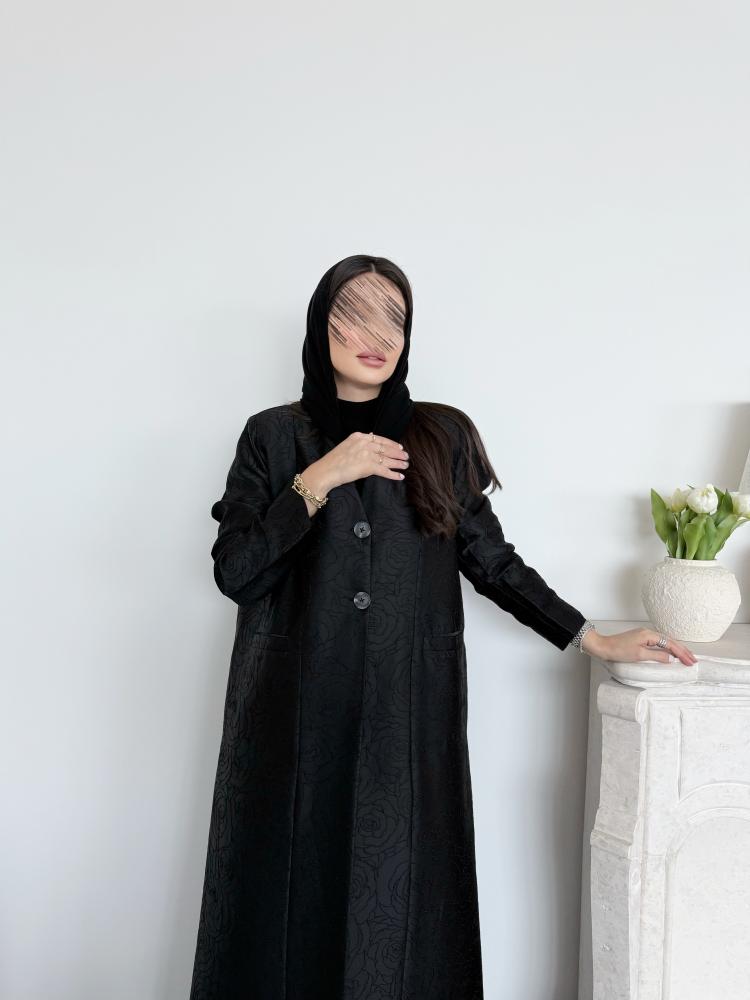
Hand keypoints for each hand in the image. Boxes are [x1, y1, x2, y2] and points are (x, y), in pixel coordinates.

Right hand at [303, 432, 409, 495]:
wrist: (327, 470)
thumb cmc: (333, 461)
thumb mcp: (346, 445)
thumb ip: (358, 443)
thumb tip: (370, 438)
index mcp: (359, 436)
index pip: (379, 439)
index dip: (391, 443)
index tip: (399, 447)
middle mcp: (365, 444)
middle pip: (386, 448)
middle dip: (398, 453)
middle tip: (406, 456)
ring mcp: (368, 455)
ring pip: (388, 459)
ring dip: (398, 463)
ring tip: (406, 465)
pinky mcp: (369, 466)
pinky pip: (385, 471)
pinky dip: (394, 474)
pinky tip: (400, 476)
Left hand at [581, 626, 697, 665]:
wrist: (603, 647)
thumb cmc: (619, 650)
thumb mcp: (639, 655)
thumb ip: (656, 656)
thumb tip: (671, 659)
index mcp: (649, 635)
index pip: (670, 644)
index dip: (682, 653)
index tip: (691, 661)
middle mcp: (648, 633)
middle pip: (670, 641)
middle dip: (682, 651)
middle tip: (694, 660)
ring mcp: (644, 636)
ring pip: (665, 642)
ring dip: (676, 650)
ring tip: (686, 657)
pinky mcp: (641, 640)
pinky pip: (659, 644)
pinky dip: (667, 649)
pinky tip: (671, 654)